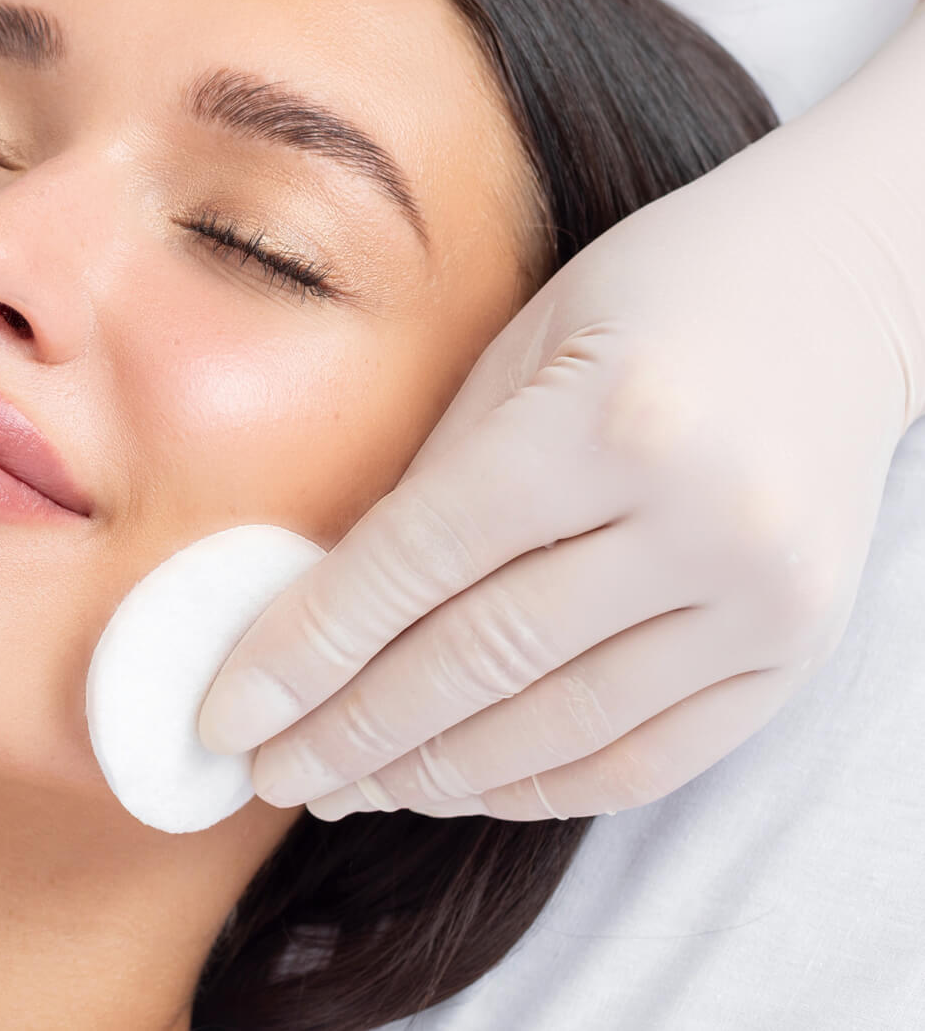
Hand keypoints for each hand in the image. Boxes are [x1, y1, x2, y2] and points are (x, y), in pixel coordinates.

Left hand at [196, 103, 918, 820]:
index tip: (225, 717)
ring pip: (555, 729)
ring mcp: (762, 598)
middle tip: (268, 771)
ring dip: (428, 775)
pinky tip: (453, 785)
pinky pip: (645, 758)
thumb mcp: (523, 350)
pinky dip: (535, 785)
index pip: (417, 564)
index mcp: (607, 417)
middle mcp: (697, 517)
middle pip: (476, 662)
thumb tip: (321, 611)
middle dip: (349, 732)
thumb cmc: (656, 293)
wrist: (848, 287)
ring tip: (340, 787)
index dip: (304, 652)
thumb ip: (433, 481)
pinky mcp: (797, 650)